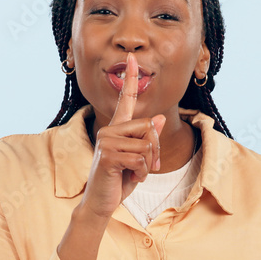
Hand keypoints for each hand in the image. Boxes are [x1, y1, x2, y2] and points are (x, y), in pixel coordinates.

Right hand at [80, 52, 165, 218]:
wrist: (101, 202)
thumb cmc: (120, 180)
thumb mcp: (140, 159)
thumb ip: (148, 139)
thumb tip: (159, 118)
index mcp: (117, 127)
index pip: (126, 99)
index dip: (130, 78)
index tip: (132, 57)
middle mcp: (109, 130)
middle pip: (149, 127)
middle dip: (155, 150)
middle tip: (147, 167)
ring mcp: (106, 142)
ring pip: (147, 145)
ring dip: (148, 166)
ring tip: (134, 174)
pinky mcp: (107, 156)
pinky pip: (140, 160)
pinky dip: (141, 174)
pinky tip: (129, 179)